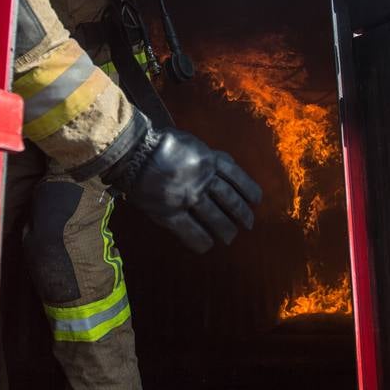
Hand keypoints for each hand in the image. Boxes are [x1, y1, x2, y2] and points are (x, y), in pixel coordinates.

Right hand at [101, 126, 261, 252]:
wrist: (134, 152)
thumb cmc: (162, 144)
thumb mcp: (192, 144)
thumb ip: (209, 157)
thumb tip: (225, 167)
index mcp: (209, 160)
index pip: (238, 179)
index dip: (250, 192)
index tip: (256, 202)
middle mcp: (203, 179)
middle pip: (230, 201)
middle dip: (241, 215)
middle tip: (247, 224)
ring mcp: (187, 196)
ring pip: (214, 218)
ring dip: (225, 230)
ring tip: (230, 238)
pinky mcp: (170, 211)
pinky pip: (191, 231)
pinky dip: (202, 240)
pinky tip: (208, 245)